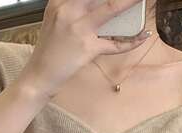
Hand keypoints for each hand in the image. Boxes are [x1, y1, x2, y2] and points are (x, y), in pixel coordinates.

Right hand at [24, 0, 152, 97]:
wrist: (39, 75)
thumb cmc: (50, 49)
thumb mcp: (54, 19)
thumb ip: (70, 6)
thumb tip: (95, 4)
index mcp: (59, 1)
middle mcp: (68, 10)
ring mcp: (79, 29)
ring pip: (111, 8)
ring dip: (130, 3)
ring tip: (141, 0)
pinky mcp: (88, 48)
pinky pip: (115, 44)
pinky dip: (132, 41)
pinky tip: (142, 36)